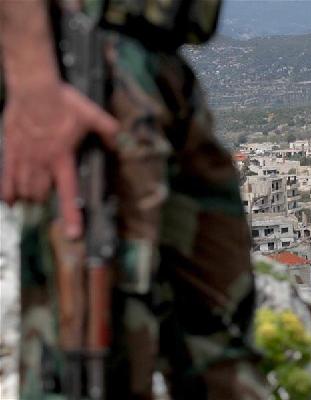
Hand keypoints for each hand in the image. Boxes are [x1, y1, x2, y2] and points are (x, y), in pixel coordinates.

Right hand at [1, 82, 118, 237]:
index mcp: (63, 158)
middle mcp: (42, 162)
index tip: (72, 234)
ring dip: (30, 196)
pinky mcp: (10, 149)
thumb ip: (109, 131)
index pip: (68, 193)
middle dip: (46, 200)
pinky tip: (8, 201)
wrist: (34, 88)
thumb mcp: (93, 115)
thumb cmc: (64, 102)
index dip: (71, 216)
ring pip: (24, 188)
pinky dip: (6, 191)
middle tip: (50, 199)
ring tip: (33, 197)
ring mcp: (23, 157)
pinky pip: (5, 176)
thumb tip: (121, 143)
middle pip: (42, 194)